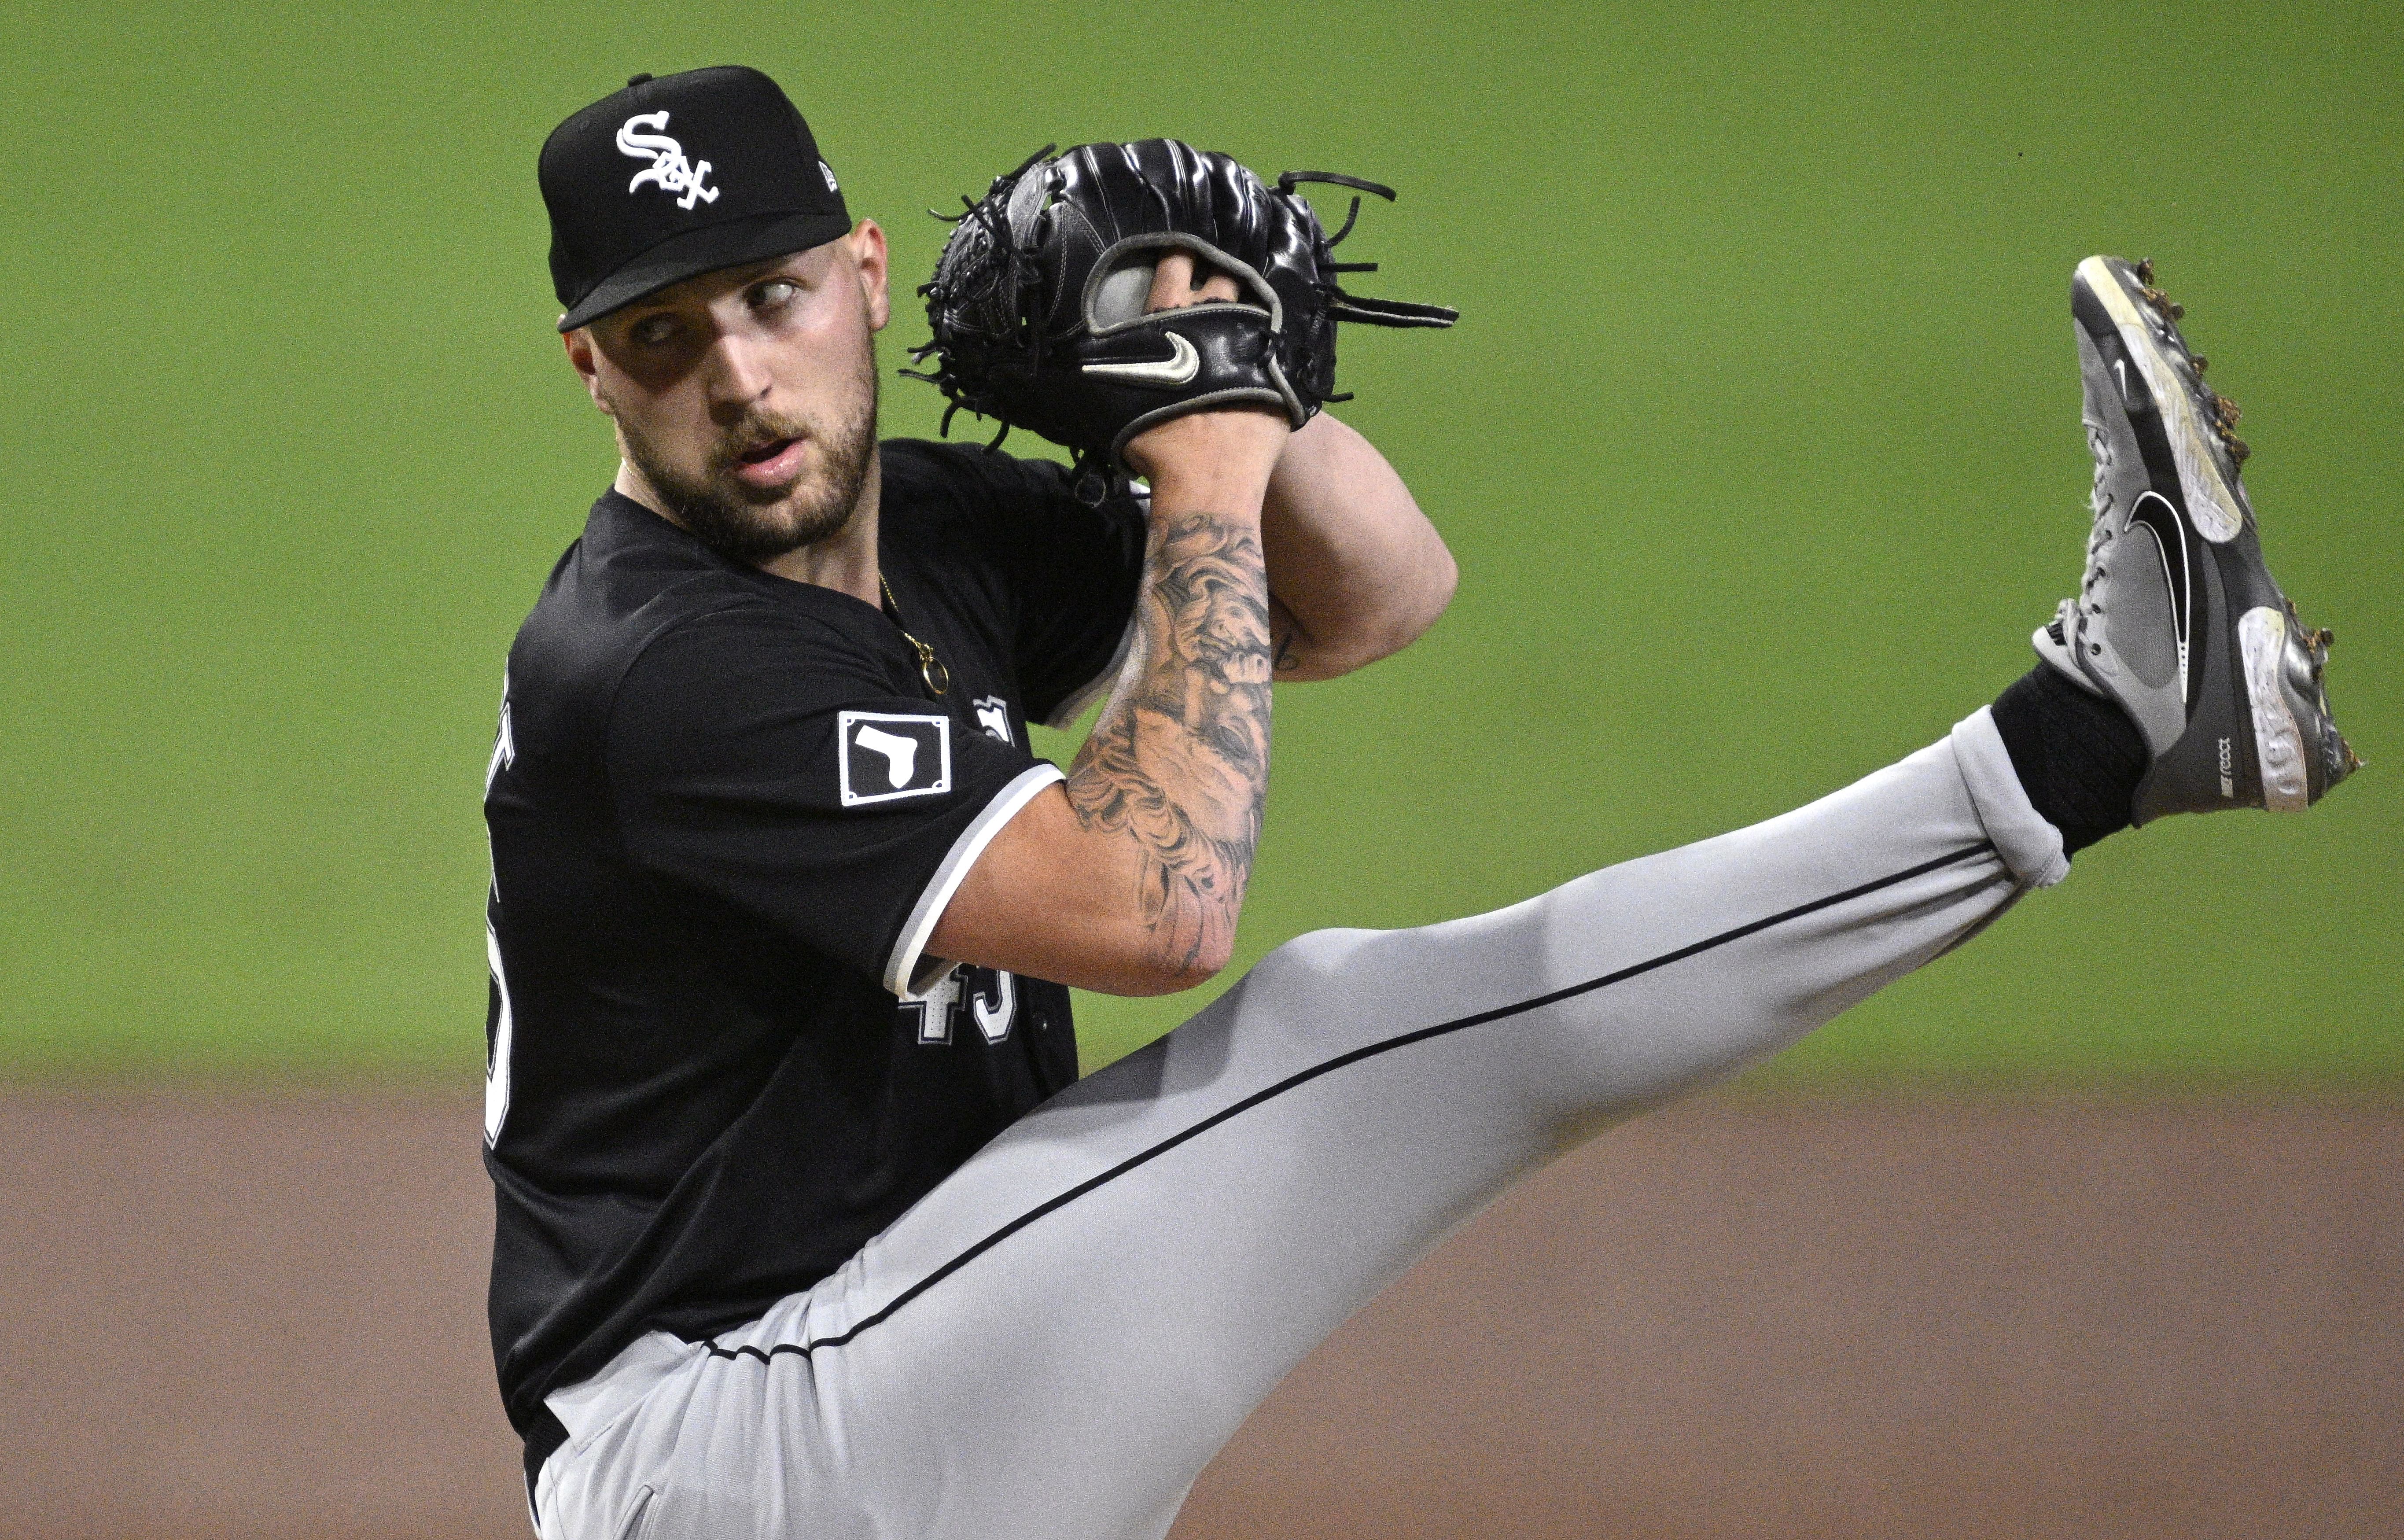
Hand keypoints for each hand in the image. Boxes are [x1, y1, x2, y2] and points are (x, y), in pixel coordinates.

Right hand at [1121, 252, 1289, 491]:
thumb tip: (1082, 356)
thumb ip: (1108, 369)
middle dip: (1220, 266)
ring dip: (1251, 298)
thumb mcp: (1114, 402)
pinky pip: (1282, 344)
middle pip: (1221, 275)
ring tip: (1250, 296)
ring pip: (1256, 302)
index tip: (1182, 248)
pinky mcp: (1281, 372)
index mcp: (1170, 320)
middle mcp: (1215, 321)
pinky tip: (1276, 338)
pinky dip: (1277, 338)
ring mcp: (1253, 344)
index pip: (1174, 267)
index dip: (1178, 253)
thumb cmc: (1155, 445)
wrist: (1207, 482)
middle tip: (1220, 264)